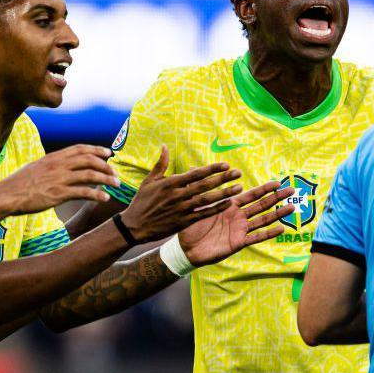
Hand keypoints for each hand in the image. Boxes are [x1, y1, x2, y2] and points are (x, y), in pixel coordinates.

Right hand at [0, 144, 117, 214]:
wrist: (7, 195)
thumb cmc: (18, 184)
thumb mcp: (36, 167)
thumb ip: (51, 165)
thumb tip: (61, 166)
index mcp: (54, 157)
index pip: (80, 148)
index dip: (96, 149)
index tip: (108, 152)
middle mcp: (59, 165)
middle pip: (89, 160)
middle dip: (106, 166)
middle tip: (115, 173)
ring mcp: (60, 179)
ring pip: (91, 175)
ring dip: (107, 179)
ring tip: (116, 185)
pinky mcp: (59, 193)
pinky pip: (84, 192)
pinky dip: (97, 194)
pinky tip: (105, 198)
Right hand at [120, 145, 243, 242]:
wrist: (134, 226)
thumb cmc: (142, 201)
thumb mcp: (149, 181)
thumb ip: (160, 164)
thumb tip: (164, 146)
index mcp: (170, 183)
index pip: (195, 174)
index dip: (212, 169)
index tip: (225, 164)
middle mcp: (177, 195)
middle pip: (204, 185)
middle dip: (223, 178)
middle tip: (238, 172)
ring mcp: (181, 209)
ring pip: (207, 200)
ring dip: (224, 193)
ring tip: (239, 187)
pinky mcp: (183, 222)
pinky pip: (203, 214)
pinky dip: (216, 209)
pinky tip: (229, 203)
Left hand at [178, 181, 295, 265]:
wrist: (186, 247)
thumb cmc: (191, 224)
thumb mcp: (195, 203)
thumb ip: (198, 186)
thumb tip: (193, 167)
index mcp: (231, 205)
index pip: (252, 194)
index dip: (265, 189)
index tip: (278, 182)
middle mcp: (239, 216)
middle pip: (262, 205)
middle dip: (276, 197)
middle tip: (292, 190)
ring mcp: (240, 230)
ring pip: (263, 220)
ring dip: (277, 214)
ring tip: (292, 207)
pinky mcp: (238, 243)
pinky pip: (256, 237)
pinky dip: (268, 233)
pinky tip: (281, 229)